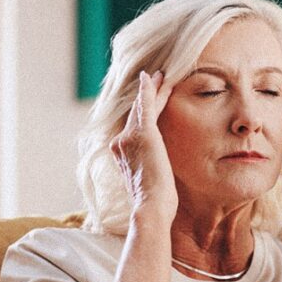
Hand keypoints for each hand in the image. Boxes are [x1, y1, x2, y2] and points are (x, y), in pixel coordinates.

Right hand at [110, 70, 176, 221]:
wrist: (151, 207)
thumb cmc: (155, 203)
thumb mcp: (150, 183)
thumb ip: (149, 170)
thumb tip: (157, 171)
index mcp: (122, 154)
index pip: (134, 128)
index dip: (142, 114)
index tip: (147, 104)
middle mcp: (120, 143)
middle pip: (137, 114)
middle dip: (146, 96)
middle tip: (154, 79)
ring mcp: (129, 137)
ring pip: (143, 107)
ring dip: (152, 90)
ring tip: (161, 75)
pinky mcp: (144, 134)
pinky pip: (146, 105)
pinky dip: (148, 90)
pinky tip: (151, 76)